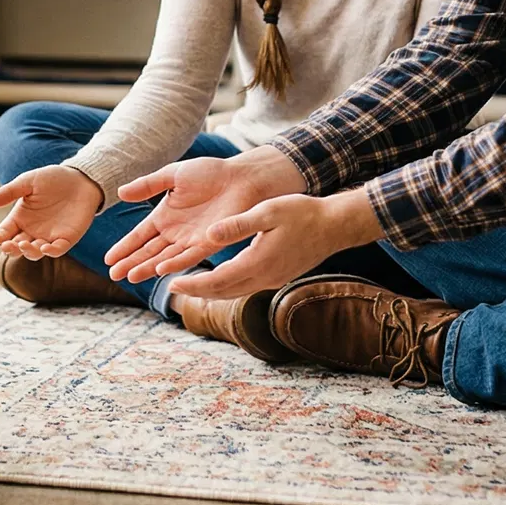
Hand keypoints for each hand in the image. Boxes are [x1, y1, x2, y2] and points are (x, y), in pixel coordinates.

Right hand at [0, 164, 102, 259]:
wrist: (79, 179)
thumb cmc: (52, 179)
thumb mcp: (28, 182)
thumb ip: (9, 192)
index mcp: (20, 218)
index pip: (5, 232)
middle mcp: (32, 231)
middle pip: (17, 247)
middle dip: (11, 248)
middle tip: (7, 245)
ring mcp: (48, 236)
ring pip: (35, 252)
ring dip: (28, 251)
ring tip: (24, 244)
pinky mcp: (66, 239)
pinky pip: (57, 250)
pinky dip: (50, 252)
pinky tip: (45, 247)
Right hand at [104, 147, 306, 283]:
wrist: (241, 178)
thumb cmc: (211, 173)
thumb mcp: (173, 175)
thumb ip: (148, 184)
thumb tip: (120, 192)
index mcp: (165, 216)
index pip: (139, 236)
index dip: (124, 247)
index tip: (109, 260)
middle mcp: (175, 232)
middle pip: (148, 251)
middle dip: (130, 263)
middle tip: (113, 275)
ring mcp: (191, 240)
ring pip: (164, 258)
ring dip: (147, 268)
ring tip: (130, 277)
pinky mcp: (209, 243)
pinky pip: (188, 256)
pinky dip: (174, 263)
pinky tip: (159, 270)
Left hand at [165, 189, 381, 300]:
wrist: (334, 226)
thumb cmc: (302, 213)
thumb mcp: (268, 211)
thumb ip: (238, 225)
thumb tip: (208, 235)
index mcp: (258, 262)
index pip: (217, 281)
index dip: (192, 284)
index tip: (171, 283)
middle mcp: (265, 277)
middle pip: (223, 293)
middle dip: (197, 292)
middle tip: (173, 288)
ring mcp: (273, 280)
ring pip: (235, 292)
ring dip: (211, 291)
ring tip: (190, 285)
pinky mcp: (278, 277)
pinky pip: (246, 287)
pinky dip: (227, 286)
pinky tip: (219, 278)